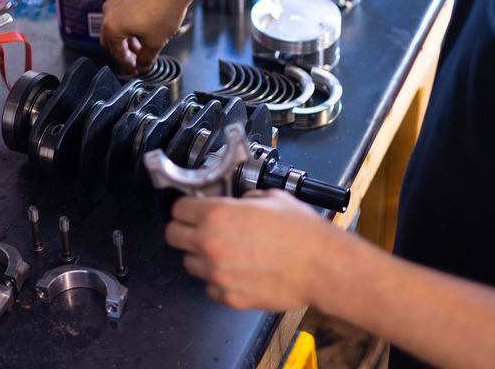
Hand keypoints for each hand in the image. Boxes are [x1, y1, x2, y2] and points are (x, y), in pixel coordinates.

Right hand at [101, 0, 194, 73]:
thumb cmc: (165, 9)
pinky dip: (128, 22)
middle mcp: (109, 11)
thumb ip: (146, 59)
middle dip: (123, 51)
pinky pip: (122, 11)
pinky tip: (143, 25)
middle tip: (135, 59)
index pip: (116, 53)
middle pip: (110, 39)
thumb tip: (143, 66)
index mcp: (112, 27)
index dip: (127, 65)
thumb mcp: (156, 42)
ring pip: (115, 24)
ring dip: (126, 37)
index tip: (135, 69)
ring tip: (142, 43)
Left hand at [165, 190, 338, 310]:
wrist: (321, 266)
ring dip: (201, 257)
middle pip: (173, 236)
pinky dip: (218, 280)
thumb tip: (238, 203)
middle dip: (184, 230)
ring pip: (189, 264)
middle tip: (200, 229)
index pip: (177, 209)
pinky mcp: (228, 297)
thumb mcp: (271, 197)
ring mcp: (216, 274)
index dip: (186, 208)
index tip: (192, 210)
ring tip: (225, 252)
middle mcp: (210, 244)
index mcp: (216, 215)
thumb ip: (245, 199)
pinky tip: (237, 271)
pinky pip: (210, 287)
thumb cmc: (301, 232)